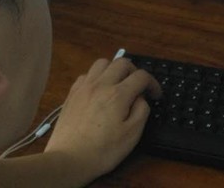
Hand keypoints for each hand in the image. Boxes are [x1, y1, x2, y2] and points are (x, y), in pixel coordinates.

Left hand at [44, 57, 160, 185]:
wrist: (67, 161)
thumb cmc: (103, 150)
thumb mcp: (132, 134)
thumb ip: (142, 110)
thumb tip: (140, 98)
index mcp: (118, 94)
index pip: (142, 76)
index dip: (153, 83)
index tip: (155, 95)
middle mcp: (101, 85)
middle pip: (122, 62)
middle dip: (135, 71)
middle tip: (138, 87)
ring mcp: (84, 88)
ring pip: (102, 63)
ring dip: (114, 69)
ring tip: (117, 84)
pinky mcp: (71, 94)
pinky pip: (86, 75)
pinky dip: (96, 77)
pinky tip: (98, 91)